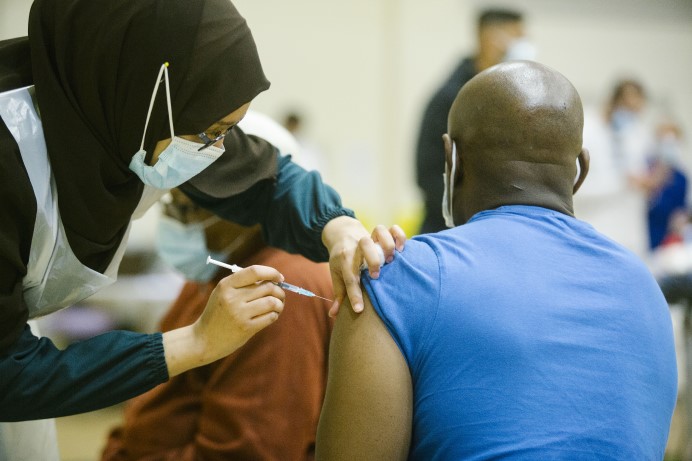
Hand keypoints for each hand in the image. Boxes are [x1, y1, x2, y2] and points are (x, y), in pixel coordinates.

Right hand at [163, 265, 284, 376]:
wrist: (204, 339)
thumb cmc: (218, 314)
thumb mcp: (222, 293)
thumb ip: (243, 284)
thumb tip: (273, 278)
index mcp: (226, 285)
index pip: (254, 271)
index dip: (271, 272)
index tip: (279, 278)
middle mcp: (232, 298)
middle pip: (267, 287)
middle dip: (279, 291)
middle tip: (280, 295)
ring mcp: (239, 314)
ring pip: (271, 302)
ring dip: (279, 304)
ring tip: (277, 306)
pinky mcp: (246, 328)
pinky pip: (270, 317)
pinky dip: (275, 315)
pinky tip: (271, 315)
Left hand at [322, 216, 405, 316]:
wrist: (342, 234)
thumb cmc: (341, 260)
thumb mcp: (336, 275)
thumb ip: (338, 294)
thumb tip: (333, 315)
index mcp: (344, 259)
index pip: (349, 277)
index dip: (354, 295)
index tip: (359, 309)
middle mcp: (358, 246)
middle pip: (364, 245)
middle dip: (372, 260)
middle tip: (376, 275)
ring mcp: (371, 238)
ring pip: (379, 231)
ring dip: (387, 245)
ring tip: (390, 260)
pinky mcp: (382, 235)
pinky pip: (393, 229)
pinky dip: (399, 236)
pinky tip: (401, 249)